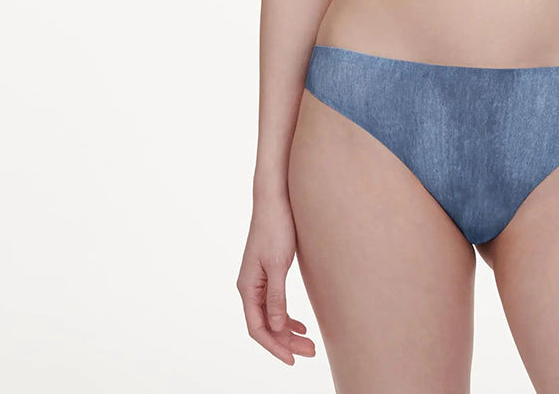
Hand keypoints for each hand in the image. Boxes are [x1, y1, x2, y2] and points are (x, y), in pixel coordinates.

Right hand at [236, 199, 315, 365]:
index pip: (257, 328)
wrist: (276, 197)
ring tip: (309, 343)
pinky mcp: (269, 271)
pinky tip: (301, 324)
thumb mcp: (278, 264)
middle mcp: (250, 286)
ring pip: (271, 316)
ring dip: (287, 331)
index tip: (292, 360)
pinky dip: (286, 316)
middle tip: (310, 352)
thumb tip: (274, 326)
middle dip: (285, 342)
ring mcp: (258, 280)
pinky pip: (275, 303)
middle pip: (265, 325)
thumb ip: (276, 296)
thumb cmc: (276, 227)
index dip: (274, 347)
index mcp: (248, 287)